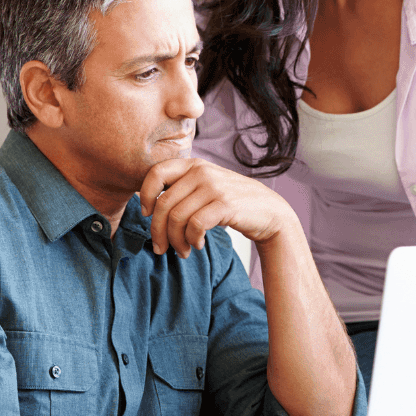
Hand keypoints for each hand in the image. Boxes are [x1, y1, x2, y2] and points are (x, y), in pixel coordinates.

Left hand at [139, 157, 295, 257]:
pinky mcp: (225, 204)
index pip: (156, 173)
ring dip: (176, 241)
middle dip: (158, 231)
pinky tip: (198, 245)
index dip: (144, 195)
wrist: (270, 212)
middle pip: (164, 204)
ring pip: (177, 218)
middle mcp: (202, 172)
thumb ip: (184, 188)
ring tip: (184, 250)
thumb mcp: (208, 187)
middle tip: (161, 248)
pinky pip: (195, 226)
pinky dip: (192, 240)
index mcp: (194, 165)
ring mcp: (214, 187)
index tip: (146, 213)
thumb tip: (150, 207)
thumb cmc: (234, 204)